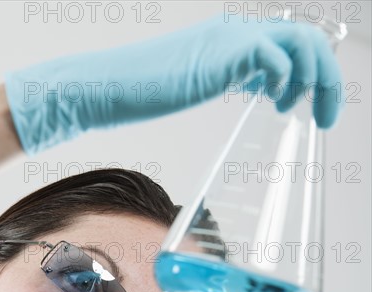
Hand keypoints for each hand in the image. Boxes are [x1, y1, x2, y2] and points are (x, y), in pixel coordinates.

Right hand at [5, 15, 342, 154]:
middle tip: (326, 116)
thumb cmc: (138, 93)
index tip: (306, 106)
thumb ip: (226, 77)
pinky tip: (279, 104)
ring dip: (316, 79)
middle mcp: (235, 34)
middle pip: (306, 38)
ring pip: (301, 42)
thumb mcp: (193, 82)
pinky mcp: (220, 56)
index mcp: (230, 41)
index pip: (289, 43)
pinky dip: (287, 80)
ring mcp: (229, 41)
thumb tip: (251, 86)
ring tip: (304, 111)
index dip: (309, 73)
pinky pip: (274, 57)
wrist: (104, 88)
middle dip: (327, 79)